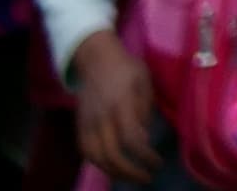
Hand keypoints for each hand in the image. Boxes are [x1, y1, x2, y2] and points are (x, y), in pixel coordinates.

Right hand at [69, 30, 158, 182]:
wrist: (95, 59)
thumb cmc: (126, 68)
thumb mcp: (144, 81)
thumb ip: (144, 109)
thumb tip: (145, 138)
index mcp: (121, 104)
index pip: (131, 138)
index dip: (144, 155)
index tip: (157, 162)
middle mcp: (101, 117)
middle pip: (112, 154)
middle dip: (130, 171)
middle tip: (147, 177)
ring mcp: (87, 123)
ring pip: (96, 157)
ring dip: (114, 172)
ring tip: (131, 177)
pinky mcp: (79, 125)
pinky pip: (85, 151)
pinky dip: (98, 164)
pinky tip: (112, 168)